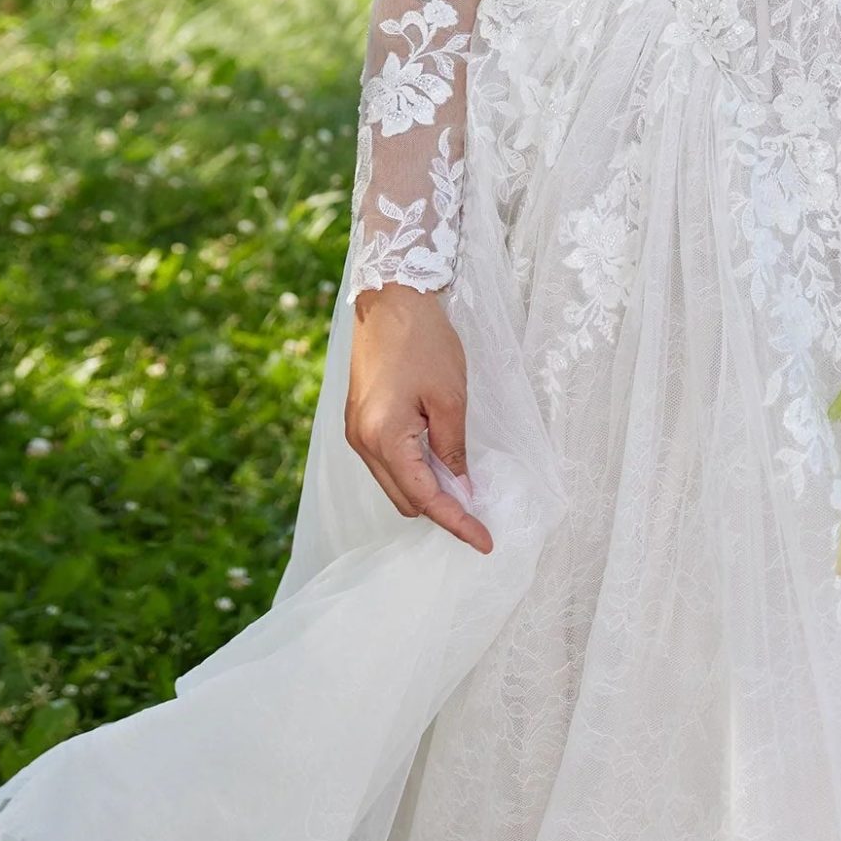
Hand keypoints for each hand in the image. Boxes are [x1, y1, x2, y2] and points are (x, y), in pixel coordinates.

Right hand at [345, 282, 494, 549]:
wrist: (390, 299)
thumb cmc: (424, 342)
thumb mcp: (450, 398)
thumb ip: (454, 449)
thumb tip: (462, 488)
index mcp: (384, 438)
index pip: (425, 498)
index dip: (457, 522)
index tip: (485, 541)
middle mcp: (362, 443)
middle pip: (406, 500)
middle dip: (442, 509)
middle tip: (481, 508)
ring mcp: (355, 434)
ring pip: (395, 484)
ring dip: (426, 489)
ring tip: (463, 481)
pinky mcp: (358, 422)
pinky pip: (387, 463)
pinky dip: (413, 470)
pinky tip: (438, 459)